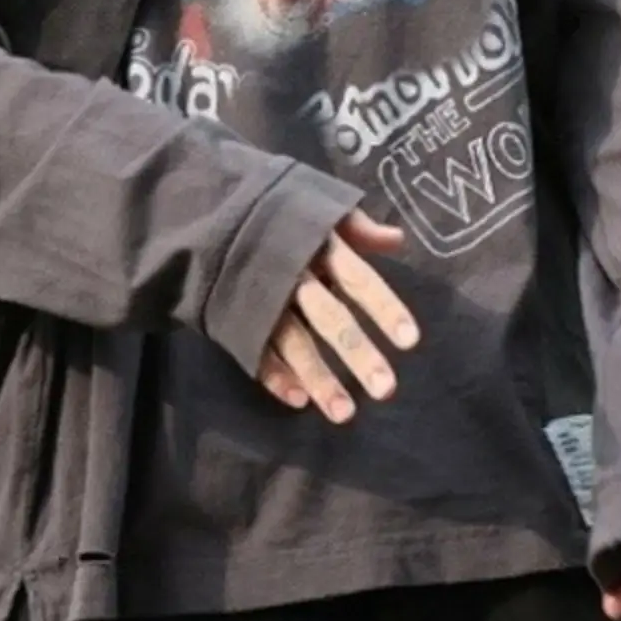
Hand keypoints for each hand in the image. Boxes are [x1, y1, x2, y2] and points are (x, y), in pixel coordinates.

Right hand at [256, 207, 416, 420]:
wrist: (209, 209)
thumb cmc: (276, 210)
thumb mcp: (315, 205)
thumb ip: (356, 226)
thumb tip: (398, 239)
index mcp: (316, 244)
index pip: (357, 278)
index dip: (383, 307)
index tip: (411, 341)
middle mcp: (292, 274)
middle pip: (328, 316)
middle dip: (356, 352)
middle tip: (386, 390)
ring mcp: (262, 298)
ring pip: (293, 342)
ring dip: (319, 378)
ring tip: (345, 415)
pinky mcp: (237, 315)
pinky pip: (256, 350)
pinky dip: (275, 376)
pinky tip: (297, 401)